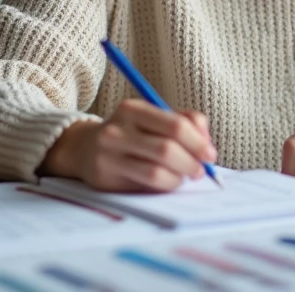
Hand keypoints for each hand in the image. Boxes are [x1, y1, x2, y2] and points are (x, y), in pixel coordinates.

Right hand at [38, 99, 216, 191]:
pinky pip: (146, 185)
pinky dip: (166, 185)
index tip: (210, 154)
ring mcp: (109, 155)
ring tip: (185, 177)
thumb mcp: (153, 119)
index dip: (198, 142)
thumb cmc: (130, 133)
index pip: (176, 125)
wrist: (84, 149)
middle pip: (167, 149)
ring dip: (180, 177)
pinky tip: (169, 182)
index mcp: (133, 109)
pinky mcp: (106, 177)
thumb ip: (185, 122)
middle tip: (201, 170)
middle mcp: (118, 130)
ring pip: (157, 171)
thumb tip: (207, 143)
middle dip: (192, 162)